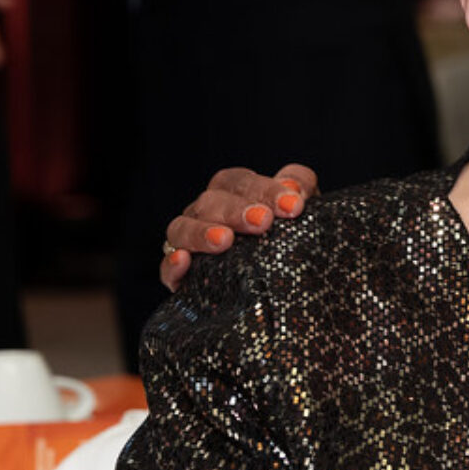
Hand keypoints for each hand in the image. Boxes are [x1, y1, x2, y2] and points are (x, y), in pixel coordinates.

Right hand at [160, 164, 320, 288]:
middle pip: (211, 201)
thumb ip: (300, 188)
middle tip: (264, 222)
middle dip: (237, 210)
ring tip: (225, 240)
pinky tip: (184, 262)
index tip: (293, 204)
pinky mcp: (181, 278)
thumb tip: (294, 188)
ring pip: (180, 228)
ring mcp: (190, 243)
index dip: (265, 189)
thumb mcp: (302, 211)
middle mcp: (208, 213)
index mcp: (235, 194)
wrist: (287, 287)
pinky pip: (166, 268)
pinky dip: (171, 264)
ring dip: (201, 232)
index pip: (241, 182)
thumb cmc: (294, 239)